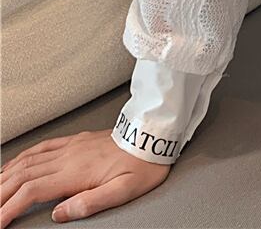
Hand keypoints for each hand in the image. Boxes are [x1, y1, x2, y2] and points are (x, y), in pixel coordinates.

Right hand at [0, 129, 170, 226]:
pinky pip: (42, 146)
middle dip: (0, 194)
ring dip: (5, 176)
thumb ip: (90, 203)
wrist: (154, 136)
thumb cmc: (143, 164)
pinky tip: (13, 164)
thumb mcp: (124, 191)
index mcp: (76, 171)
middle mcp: (69, 156)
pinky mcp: (77, 140)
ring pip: (27, 160)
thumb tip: (59, 214)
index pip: (31, 192)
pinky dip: (22, 157)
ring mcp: (71, 146)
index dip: (9, 208)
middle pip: (22, 176)